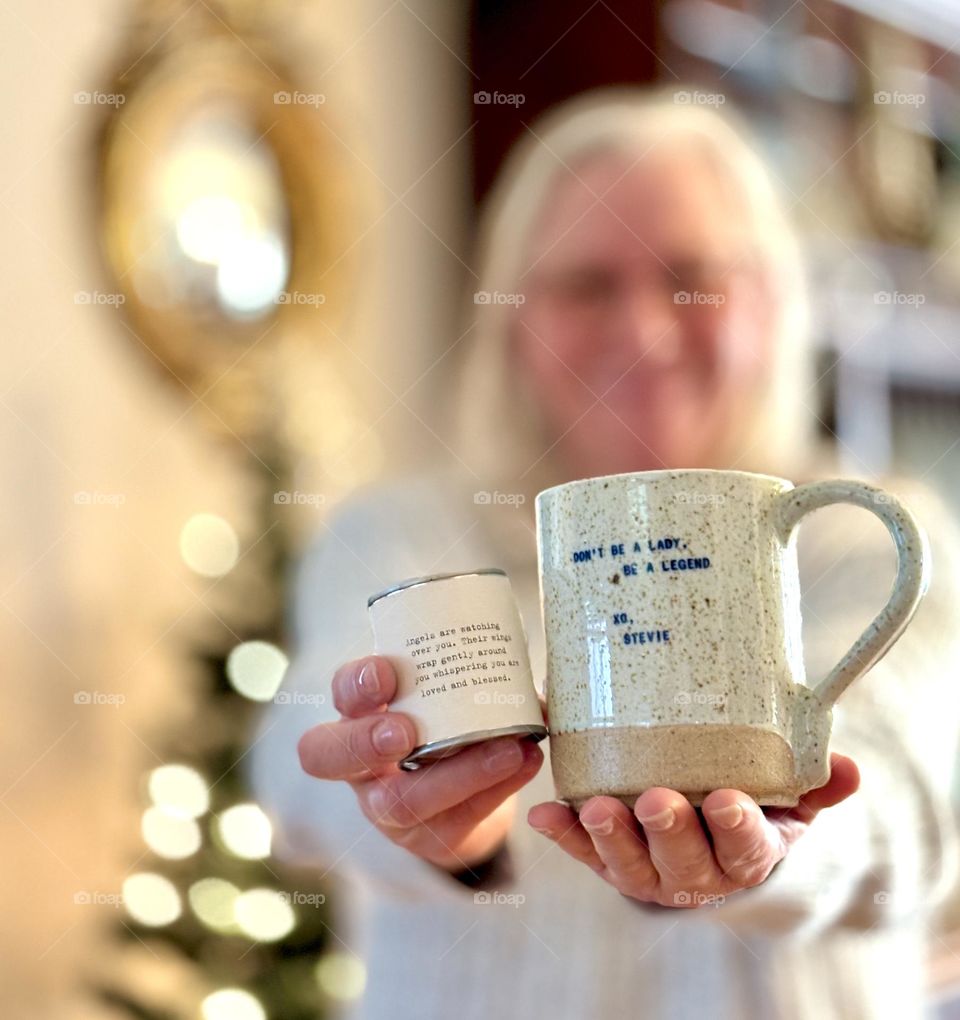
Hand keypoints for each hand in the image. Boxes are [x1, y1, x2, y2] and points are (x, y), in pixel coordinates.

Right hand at [297, 655, 543, 871]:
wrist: (466, 794)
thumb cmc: (447, 723)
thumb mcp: (442, 694)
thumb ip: (460, 674)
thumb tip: (510, 652)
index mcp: (359, 714)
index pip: (341, 694)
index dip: (354, 685)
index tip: (385, 672)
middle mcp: (360, 764)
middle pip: (330, 757)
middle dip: (366, 741)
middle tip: (405, 731)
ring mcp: (388, 808)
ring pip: (405, 802)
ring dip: (461, 773)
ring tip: (509, 749)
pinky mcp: (431, 837)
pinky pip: (460, 818)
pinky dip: (499, 788)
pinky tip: (527, 761)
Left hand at [526, 753, 859, 907]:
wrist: (711, 835)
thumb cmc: (752, 803)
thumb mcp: (790, 795)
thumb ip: (817, 784)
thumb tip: (849, 768)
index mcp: (747, 853)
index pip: (747, 850)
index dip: (737, 829)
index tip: (727, 801)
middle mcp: (698, 872)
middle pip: (683, 861)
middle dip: (668, 832)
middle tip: (654, 800)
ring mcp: (650, 871)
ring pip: (629, 866)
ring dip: (609, 838)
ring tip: (595, 807)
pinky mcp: (609, 861)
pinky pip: (584, 854)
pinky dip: (564, 835)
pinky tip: (546, 813)